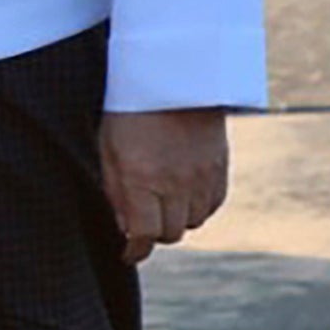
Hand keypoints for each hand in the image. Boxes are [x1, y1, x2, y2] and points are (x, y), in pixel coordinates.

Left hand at [99, 107, 230, 263]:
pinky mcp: (220, 167)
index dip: (135, 250)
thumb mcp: (108, 148)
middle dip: (154, 232)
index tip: (129, 254)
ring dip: (177, 218)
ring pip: (193, 222)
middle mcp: (175, 182)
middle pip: (171, 233)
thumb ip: (116, 192)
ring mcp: (202, 176)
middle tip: (144, 222)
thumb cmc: (131, 110)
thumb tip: (126, 229)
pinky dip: (198, 206)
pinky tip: (184, 192)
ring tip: (163, 200)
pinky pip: (212, 205)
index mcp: (142, 178)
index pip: (144, 234)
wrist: (173, 76)